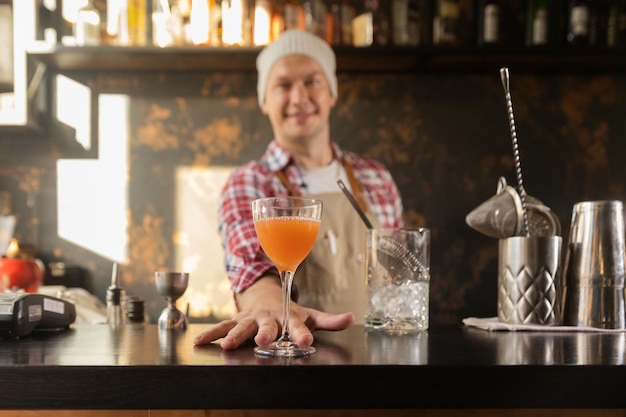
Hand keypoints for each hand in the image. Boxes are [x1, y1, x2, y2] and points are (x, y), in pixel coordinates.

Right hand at [192, 276, 354, 348]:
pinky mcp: (236, 321)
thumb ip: (330, 320)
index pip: (297, 325)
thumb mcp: (310, 314)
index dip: (302, 332)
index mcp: (288, 317)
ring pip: (242, 327)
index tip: (306, 340)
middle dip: (266, 333)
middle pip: (268, 325)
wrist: (265, 296)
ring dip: (235, 336)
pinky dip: (211, 334)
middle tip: (265, 340)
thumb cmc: (289, 310)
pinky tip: (199, 342)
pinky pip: (222, 327)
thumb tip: (351, 317)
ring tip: (227, 346)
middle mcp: (269, 317)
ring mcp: (251, 319)